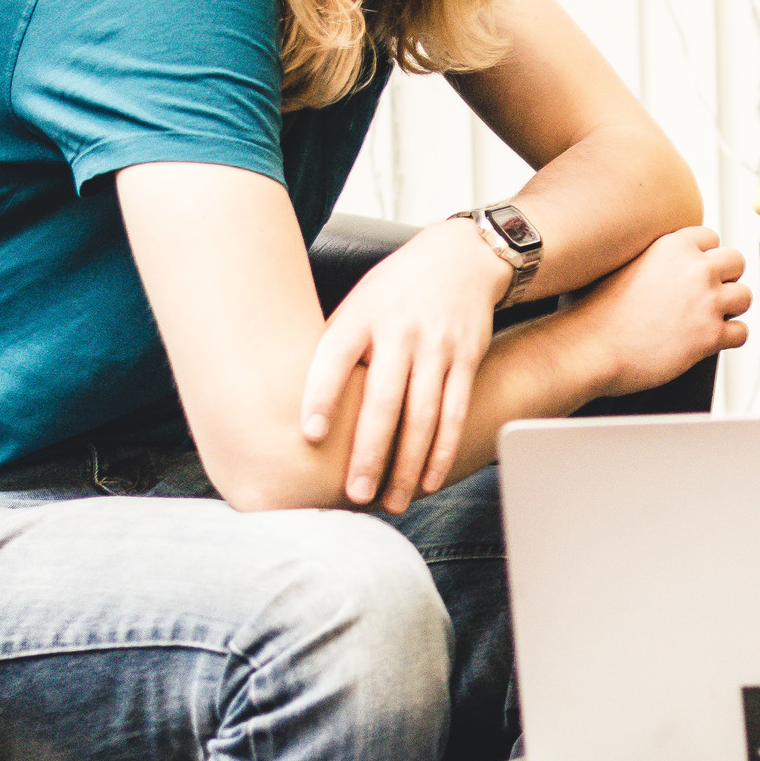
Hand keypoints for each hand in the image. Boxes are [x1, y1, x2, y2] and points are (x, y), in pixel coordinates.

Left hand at [301, 218, 511, 511]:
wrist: (460, 258)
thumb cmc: (394, 290)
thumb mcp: (357, 303)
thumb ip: (333, 347)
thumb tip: (292, 403)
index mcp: (362, 316)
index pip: (335, 356)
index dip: (321, 395)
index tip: (309, 435)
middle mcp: (401, 331)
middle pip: (384, 400)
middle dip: (369, 452)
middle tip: (354, 495)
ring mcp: (437, 347)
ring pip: (423, 416)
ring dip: (407, 465)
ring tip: (392, 502)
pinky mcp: (467, 359)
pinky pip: (455, 412)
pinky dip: (442, 450)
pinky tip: (429, 479)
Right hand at [570, 226, 752, 393]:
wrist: (590, 347)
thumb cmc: (597, 310)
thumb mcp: (624, 263)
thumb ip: (657, 258)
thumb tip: (672, 262)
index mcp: (673, 245)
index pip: (711, 238)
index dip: (703, 257)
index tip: (693, 273)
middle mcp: (696, 269)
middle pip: (736, 262)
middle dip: (725, 278)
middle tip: (706, 296)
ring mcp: (706, 302)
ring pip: (745, 297)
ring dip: (730, 309)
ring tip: (708, 319)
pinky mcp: (710, 336)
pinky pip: (741, 332)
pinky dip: (729, 338)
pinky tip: (709, 341)